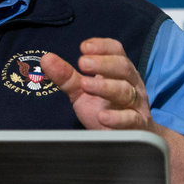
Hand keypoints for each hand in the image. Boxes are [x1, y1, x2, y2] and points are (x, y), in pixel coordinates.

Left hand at [41, 37, 155, 130]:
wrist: (127, 137)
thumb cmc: (105, 108)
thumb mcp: (82, 91)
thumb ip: (67, 76)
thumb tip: (46, 59)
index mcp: (119, 71)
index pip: (116, 51)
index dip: (102, 46)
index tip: (84, 47)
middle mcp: (131, 83)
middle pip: (123, 67)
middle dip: (103, 63)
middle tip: (82, 62)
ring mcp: (135, 104)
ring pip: (126, 91)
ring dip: (106, 87)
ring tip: (86, 85)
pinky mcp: (137, 125)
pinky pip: (131, 119)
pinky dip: (117, 118)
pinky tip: (103, 117)